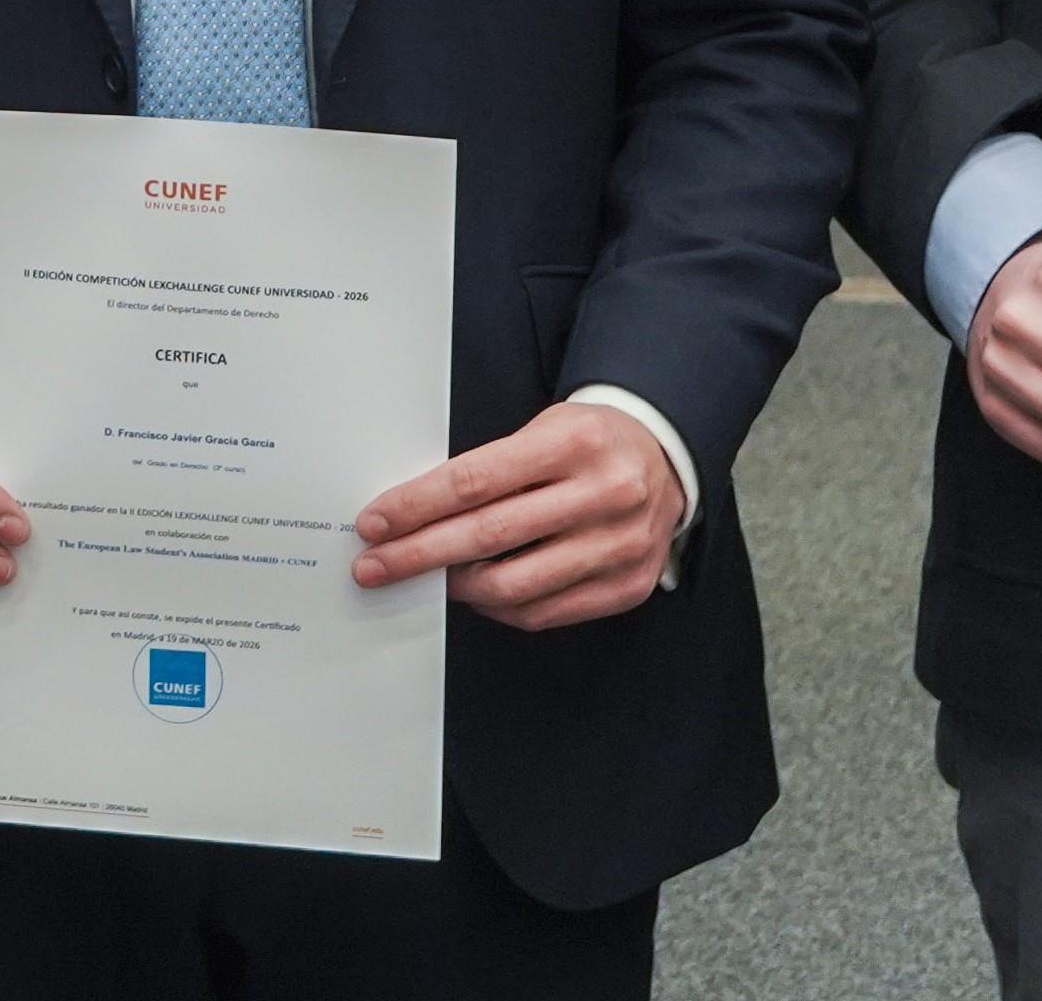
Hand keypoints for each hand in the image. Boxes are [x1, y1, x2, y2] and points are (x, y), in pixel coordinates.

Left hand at [351, 399, 684, 629]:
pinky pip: (545, 613)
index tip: (374, 523)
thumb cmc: (587, 440)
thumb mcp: (542, 429)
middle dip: (419, 554)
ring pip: (514, 585)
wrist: (666, 457)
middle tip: (375, 565)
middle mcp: (603, 494)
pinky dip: (499, 607)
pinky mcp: (627, 586)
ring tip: (425, 578)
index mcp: (573, 442)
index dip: (416, 506)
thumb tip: (413, 515)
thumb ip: (488, 470)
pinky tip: (475, 593)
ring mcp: (620, 546)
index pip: (474, 481)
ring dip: (456, 586)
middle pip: (488, 536)